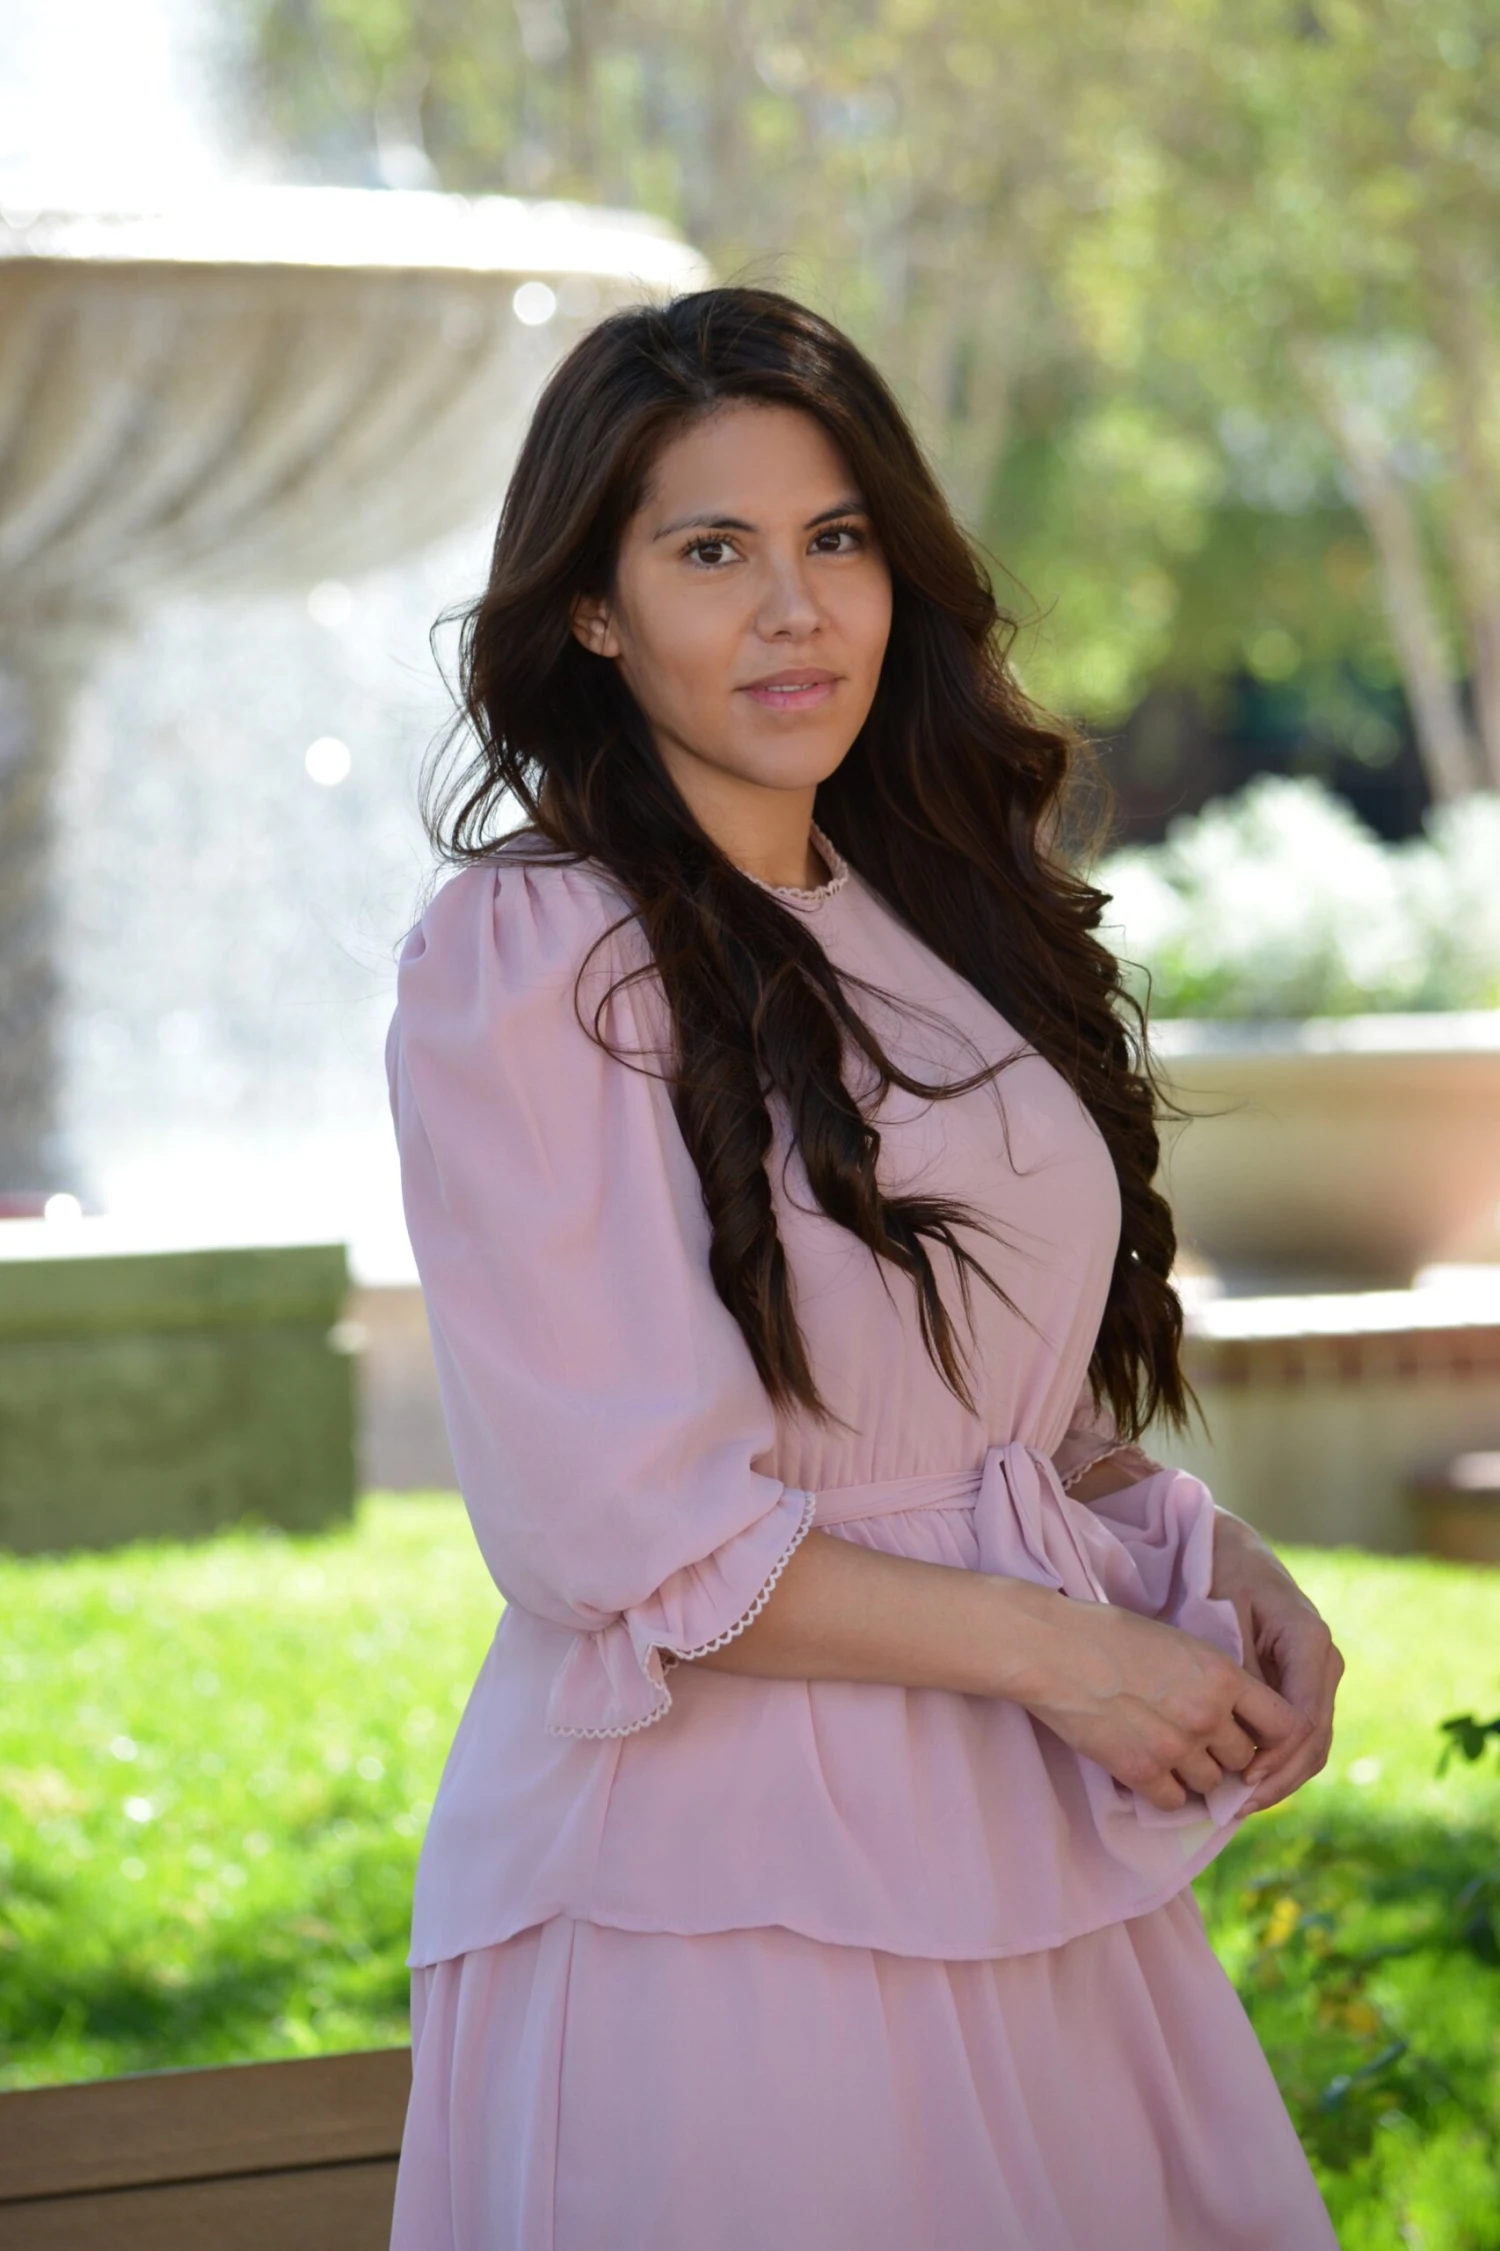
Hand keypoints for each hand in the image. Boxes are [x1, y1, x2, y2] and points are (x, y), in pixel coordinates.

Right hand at [1014, 1593, 1310, 1812]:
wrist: (1052, 1648)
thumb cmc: (1109, 1634)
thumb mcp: (1178, 1642)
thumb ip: (1214, 1679)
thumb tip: (1237, 1715)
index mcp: (1222, 1676)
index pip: (1286, 1724)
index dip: (1275, 1736)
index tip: (1255, 1736)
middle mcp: (1207, 1715)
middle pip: (1246, 1759)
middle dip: (1228, 1754)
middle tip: (1198, 1740)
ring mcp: (1175, 1747)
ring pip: (1213, 1784)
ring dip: (1196, 1773)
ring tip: (1165, 1746)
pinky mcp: (1140, 1771)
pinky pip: (1175, 1800)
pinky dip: (1165, 1790)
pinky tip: (1145, 1764)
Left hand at [1209, 1510, 1343, 1812]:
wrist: (1228, 1548)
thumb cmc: (1218, 1575)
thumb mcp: (1221, 1616)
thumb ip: (1237, 1673)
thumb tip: (1246, 1735)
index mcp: (1310, 1642)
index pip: (1303, 1722)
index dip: (1274, 1760)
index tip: (1238, 1782)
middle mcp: (1324, 1662)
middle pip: (1314, 1742)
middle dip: (1277, 1781)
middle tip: (1234, 1808)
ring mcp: (1318, 1675)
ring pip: (1312, 1746)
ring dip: (1279, 1779)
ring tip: (1236, 1805)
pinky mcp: (1304, 1684)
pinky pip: (1300, 1734)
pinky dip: (1276, 1762)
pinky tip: (1242, 1783)